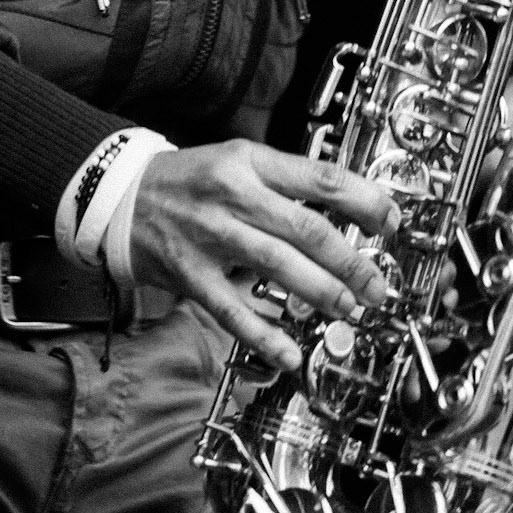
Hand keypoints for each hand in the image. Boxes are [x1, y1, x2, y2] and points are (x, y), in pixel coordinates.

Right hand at [129, 141, 399, 371]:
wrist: (122, 194)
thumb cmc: (192, 179)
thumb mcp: (241, 159)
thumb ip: (287, 183)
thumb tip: (347, 208)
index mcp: (252, 162)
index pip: (321, 179)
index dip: (363, 201)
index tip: (390, 222)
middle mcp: (235, 196)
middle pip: (306, 228)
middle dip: (350, 260)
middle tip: (377, 285)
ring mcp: (211, 236)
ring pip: (277, 265)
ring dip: (320, 291)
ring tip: (350, 308)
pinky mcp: (191, 273)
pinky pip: (231, 309)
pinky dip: (263, 335)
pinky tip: (290, 353)